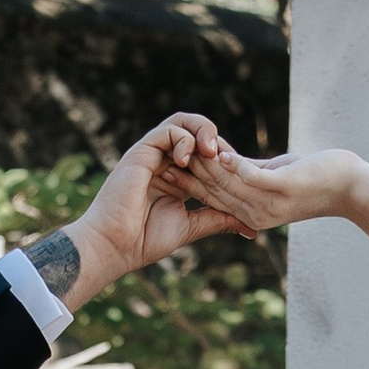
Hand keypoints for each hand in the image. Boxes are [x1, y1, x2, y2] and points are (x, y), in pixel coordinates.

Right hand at [28, 116, 250, 311]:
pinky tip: (187, 159)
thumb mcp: (193, 226)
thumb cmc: (147, 240)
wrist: (117, 246)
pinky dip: (183, 139)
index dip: (224, 160)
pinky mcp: (141, 151)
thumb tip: (252, 228)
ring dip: (203, 131)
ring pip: (182, 123)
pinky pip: (167, 130)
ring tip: (213, 151)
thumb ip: (219, 218)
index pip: (206, 155)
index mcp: (178, 177)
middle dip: (217, 142)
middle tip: (229, 158)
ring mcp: (153, 155)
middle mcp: (165, 162)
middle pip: (196, 133)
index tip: (235, 175)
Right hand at [186, 143, 363, 235]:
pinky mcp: (281, 189)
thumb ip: (251, 171)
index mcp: (251, 215)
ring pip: (228, 184)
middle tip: (170, 157)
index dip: (192, 183)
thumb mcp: (275, 176)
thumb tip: (228, 160)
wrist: (351, 187)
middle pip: (215, 191)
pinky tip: (219, 150)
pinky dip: (233, 163)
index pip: (214, 198)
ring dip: (207, 166)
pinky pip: (250, 176)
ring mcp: (268, 204)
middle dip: (192, 174)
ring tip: (189, 150)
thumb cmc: (317, 178)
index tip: (170, 168)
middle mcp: (256, 214)